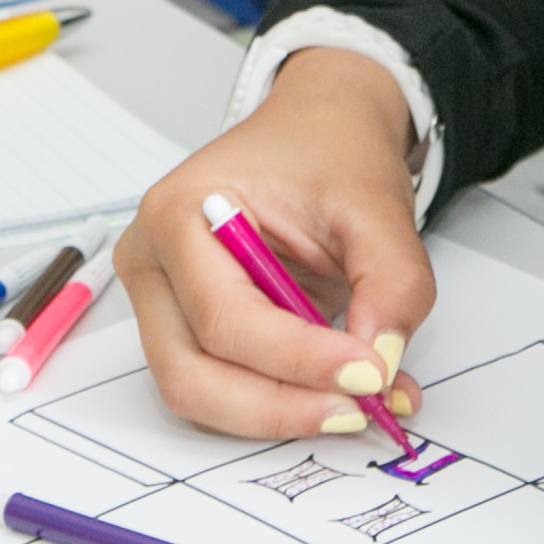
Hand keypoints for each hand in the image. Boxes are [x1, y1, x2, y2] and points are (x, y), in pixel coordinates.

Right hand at [120, 49, 431, 440]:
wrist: (319, 129)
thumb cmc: (327, 152)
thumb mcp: (378, 206)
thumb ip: (391, 285)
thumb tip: (381, 365)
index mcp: (179, 212)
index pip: (225, 316)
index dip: (299, 359)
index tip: (369, 374)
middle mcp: (152, 262)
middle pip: (190, 372)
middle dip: (278, 407)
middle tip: (357, 410)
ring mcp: (159, 300)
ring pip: (197, 393)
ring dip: (278, 414)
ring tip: (355, 404)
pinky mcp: (183, 328)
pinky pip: (218, 387)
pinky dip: (277, 404)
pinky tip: (334, 393)